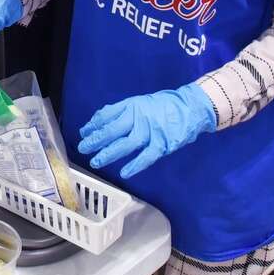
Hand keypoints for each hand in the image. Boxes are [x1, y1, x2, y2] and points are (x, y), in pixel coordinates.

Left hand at [78, 83, 216, 179]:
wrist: (191, 106)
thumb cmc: (163, 105)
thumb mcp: (139, 102)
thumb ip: (119, 111)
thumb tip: (97, 119)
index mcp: (132, 105)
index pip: (108, 115)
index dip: (94, 125)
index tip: (83, 133)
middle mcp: (139, 117)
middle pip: (113, 129)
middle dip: (96, 140)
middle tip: (82, 148)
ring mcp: (151, 130)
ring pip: (127, 144)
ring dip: (110, 153)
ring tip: (96, 161)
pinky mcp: (163, 143)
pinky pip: (147, 156)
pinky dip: (136, 165)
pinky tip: (124, 172)